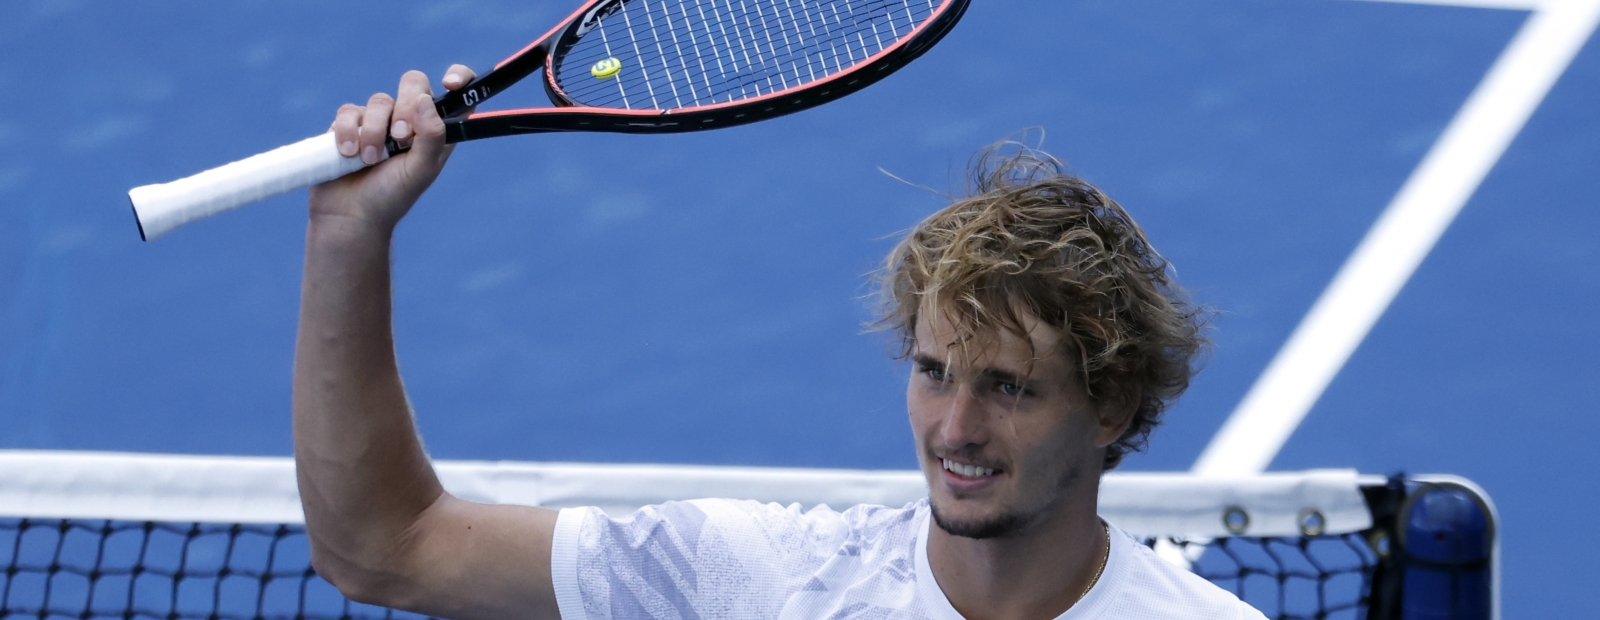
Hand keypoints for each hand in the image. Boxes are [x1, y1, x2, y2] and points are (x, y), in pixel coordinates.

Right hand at [308, 64, 477, 232]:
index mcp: (436, 131)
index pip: (457, 94)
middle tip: (400, 138)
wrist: (349, 215)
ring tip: (370, 160)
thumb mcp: (421, 170)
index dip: (458, 78)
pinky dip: (348, 132)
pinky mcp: (350, 124)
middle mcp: (410, 121)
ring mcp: (379, 121)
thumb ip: (431, 135)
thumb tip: (425, 99)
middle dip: (405, 107)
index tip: (448, 84)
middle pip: (413, 82)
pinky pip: (349, 111)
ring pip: (379, 100)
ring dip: (374, 131)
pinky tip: (348, 154)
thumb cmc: (391, 197)